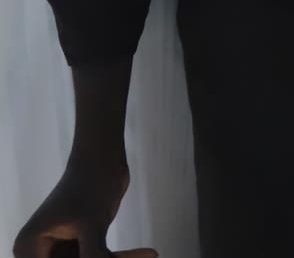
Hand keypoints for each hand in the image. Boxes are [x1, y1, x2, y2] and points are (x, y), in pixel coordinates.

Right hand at [11, 155, 150, 257]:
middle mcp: (39, 251)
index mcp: (29, 247)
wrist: (104, 156)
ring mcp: (60, 249)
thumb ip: (93, 256)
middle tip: (120, 257)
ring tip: (150, 254)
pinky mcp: (81, 245)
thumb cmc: (92, 181)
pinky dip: (123, 257)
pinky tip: (152, 253)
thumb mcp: (91, 224)